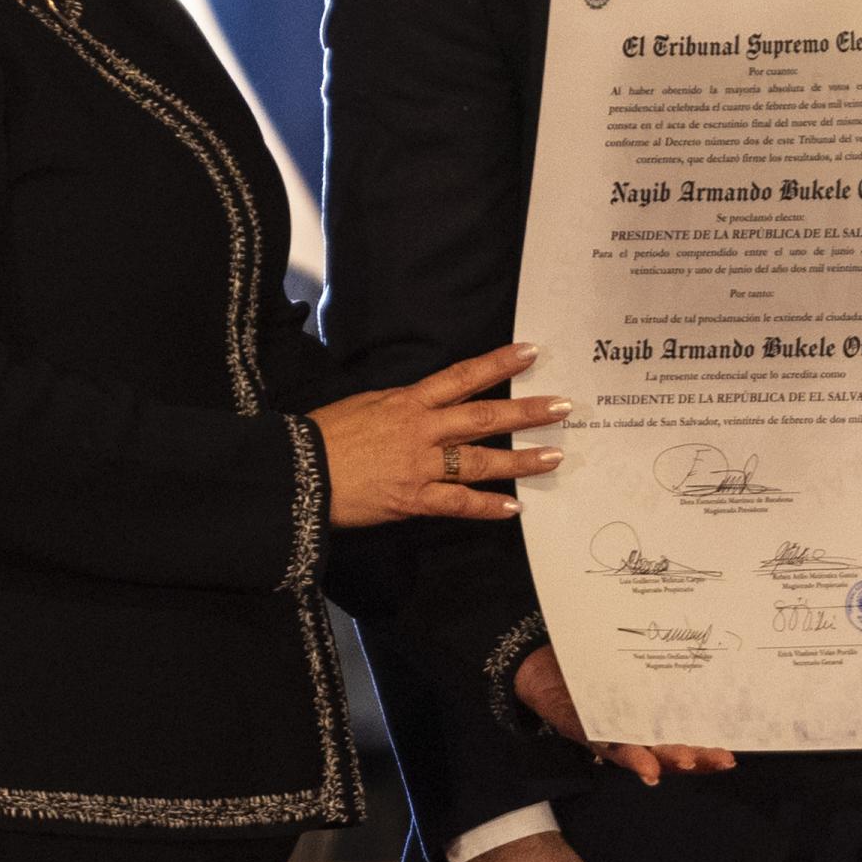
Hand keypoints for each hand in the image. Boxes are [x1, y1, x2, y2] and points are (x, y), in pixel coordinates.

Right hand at [310, 344, 567, 529]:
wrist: (298, 471)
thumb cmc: (324, 435)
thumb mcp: (365, 404)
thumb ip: (400, 406)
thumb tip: (423, 404)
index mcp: (408, 401)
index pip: (463, 376)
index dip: (499, 364)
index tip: (531, 353)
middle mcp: (422, 429)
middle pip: (485, 416)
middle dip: (527, 411)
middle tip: (563, 407)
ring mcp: (420, 466)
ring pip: (481, 460)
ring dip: (521, 460)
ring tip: (554, 458)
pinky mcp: (413, 499)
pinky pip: (459, 504)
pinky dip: (487, 507)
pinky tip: (514, 508)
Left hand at [513, 646, 734, 784]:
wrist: (539, 667)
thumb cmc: (590, 663)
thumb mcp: (625, 659)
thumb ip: (654, 655)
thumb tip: (699, 629)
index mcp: (647, 714)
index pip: (685, 734)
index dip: (709, 744)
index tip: (735, 747)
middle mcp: (633, 729)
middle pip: (671, 750)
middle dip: (698, 758)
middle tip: (723, 758)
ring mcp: (610, 732)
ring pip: (647, 753)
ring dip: (668, 760)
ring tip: (688, 761)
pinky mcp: (586, 728)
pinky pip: (610, 746)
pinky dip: (630, 757)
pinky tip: (648, 767)